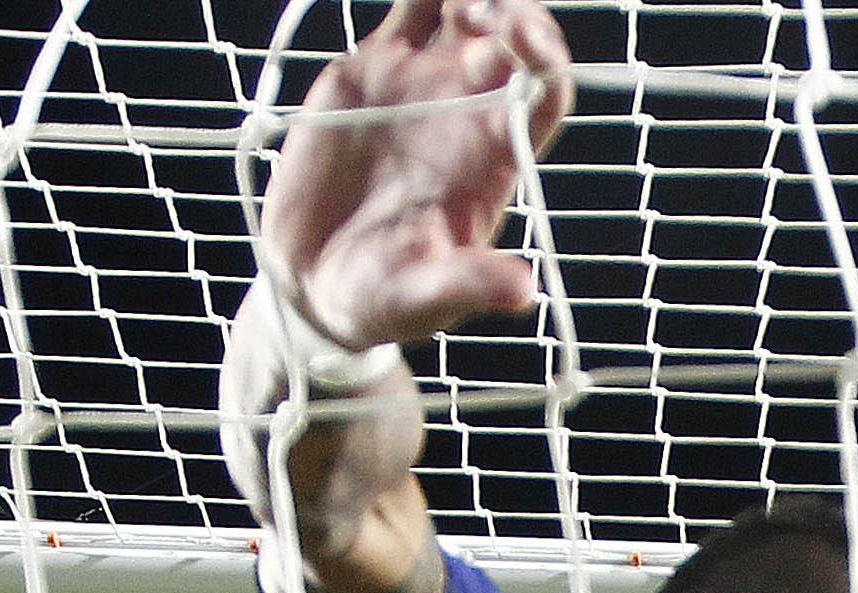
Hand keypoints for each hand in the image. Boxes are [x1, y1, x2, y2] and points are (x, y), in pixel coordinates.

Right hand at [261, 0, 573, 350]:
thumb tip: (523, 292)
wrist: (312, 281)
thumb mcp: (421, 297)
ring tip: (452, 2)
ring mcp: (423, 83)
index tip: (526, 44)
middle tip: (479, 14)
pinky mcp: (375, 69)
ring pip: (464, 12)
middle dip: (511, 15)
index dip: (545, 63)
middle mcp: (468, 112)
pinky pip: (410, 8)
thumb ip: (465, 284)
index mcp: (493, 156)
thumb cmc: (381, 297)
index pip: (542, 96)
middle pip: (514, 42)